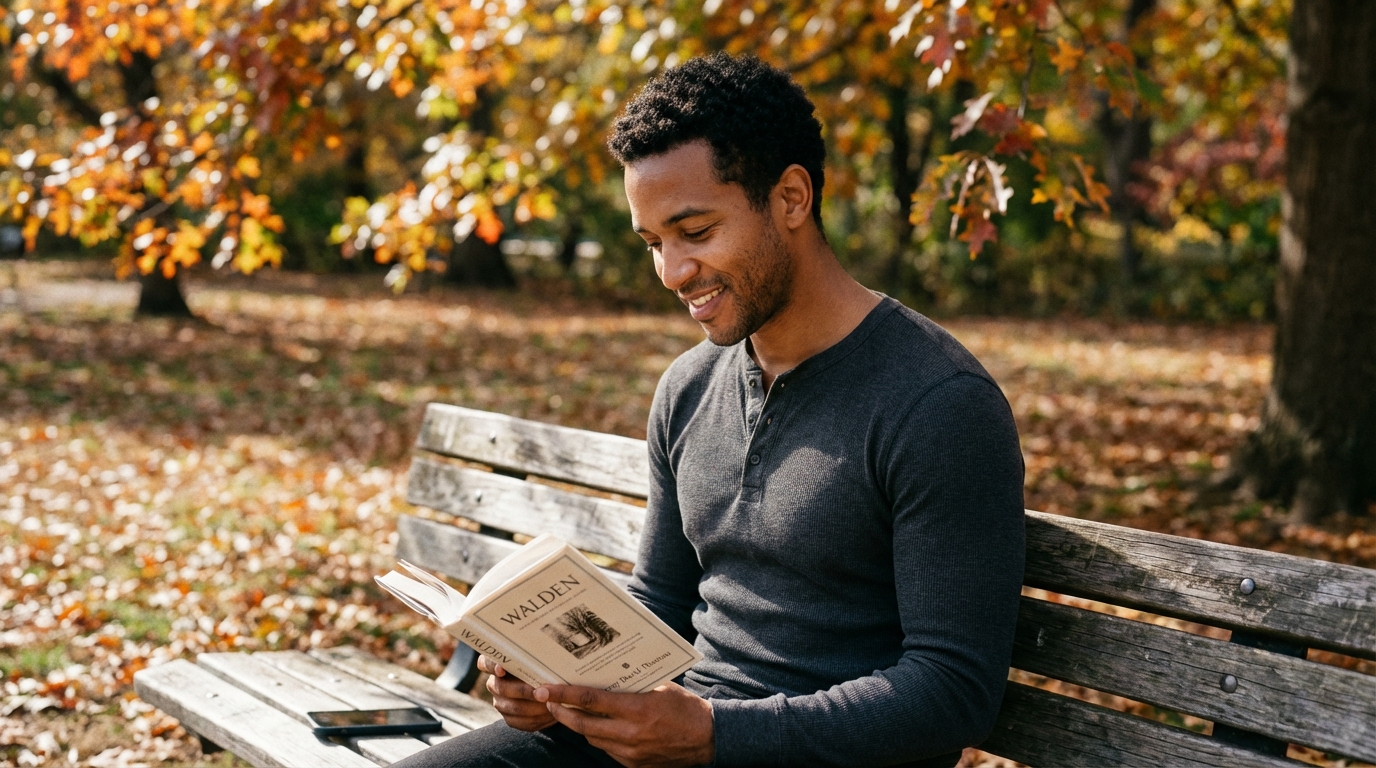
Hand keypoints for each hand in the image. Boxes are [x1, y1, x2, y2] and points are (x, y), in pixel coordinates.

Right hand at [477, 655, 556, 731]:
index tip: (501, 669)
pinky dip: (539, 718)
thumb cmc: (546, 664)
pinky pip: (522, 722)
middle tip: (542, 692)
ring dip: (534, 706)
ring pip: (514, 707)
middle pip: (502, 688)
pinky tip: (552, 712)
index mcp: (498, 664)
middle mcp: (495, 684)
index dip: (492, 666)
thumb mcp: (541, 655)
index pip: (485, 663)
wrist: (554, 689)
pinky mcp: (511, 719)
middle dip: (523, 690)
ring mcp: (501, 703)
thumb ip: (537, 653)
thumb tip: (542, 650)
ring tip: (552, 702)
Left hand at [535, 682, 713, 767]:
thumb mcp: (660, 688)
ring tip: (571, 711)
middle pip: (583, 725)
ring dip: (579, 725)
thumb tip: (606, 674)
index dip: (564, 694)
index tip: (545, 689)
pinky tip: (600, 727)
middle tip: (547, 699)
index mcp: (637, 709)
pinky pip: (607, 750)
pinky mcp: (634, 765)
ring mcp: (631, 753)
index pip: (591, 700)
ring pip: (593, 738)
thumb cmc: (686, 708)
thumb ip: (632, 685)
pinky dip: (600, 737)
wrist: (708, 740)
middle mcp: (630, 734)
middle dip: (562, 711)